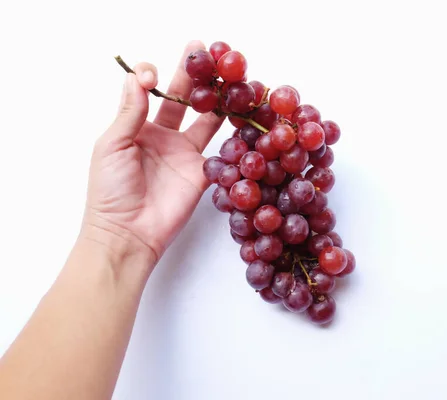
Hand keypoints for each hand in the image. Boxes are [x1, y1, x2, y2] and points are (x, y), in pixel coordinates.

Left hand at [81, 41, 222, 269]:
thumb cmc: (110, 189)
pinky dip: (230, 136)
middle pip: (181, 100)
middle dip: (192, 77)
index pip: (149, 93)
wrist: (128, 232)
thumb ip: (130, 111)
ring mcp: (184, 155)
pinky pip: (219, 152)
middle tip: (204, 53)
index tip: (153, 74)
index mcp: (137, 128)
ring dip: (215, 101)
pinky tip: (240, 116)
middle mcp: (163, 137)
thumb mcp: (112, 145)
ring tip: (227, 79)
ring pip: (204, 121)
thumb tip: (138, 77)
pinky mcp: (201, 174)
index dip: (153, 78)